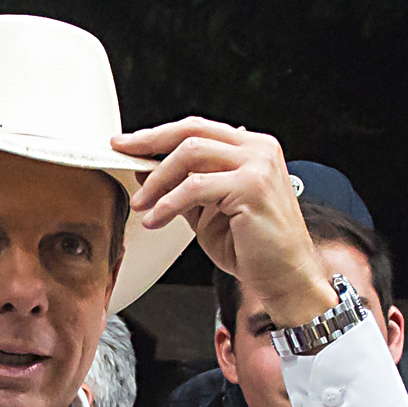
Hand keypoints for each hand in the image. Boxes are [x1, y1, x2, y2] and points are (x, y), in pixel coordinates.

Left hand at [114, 119, 336, 329]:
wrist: (285, 277)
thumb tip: (146, 171)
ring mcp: (258, 164)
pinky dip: (169, 203)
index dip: (158, 134)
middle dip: (149, 142)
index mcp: (251, 148)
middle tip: (122, 155)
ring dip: (157, 180)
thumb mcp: (208, 212)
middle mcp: (258, 149)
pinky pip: (196, 187)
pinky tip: (156, 219)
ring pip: (190, 153)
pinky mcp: (252, 186)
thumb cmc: (253, 249)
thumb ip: (182, 188)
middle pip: (191, 131)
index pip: (197, 129)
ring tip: (141, 204)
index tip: (128, 144)